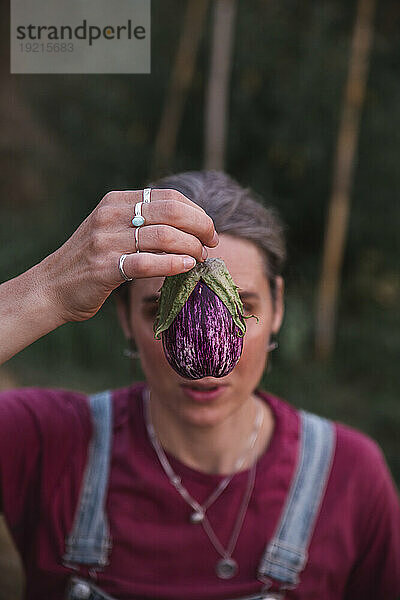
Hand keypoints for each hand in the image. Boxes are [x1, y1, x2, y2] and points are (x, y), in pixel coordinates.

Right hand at [39, 189, 218, 322]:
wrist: (51, 288)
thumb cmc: (89, 262)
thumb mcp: (111, 230)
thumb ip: (141, 223)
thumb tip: (188, 227)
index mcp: (115, 202)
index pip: (168, 197)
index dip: (197, 212)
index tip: (209, 230)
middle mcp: (110, 215)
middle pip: (171, 212)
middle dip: (201, 227)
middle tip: (211, 244)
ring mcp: (106, 241)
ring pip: (164, 236)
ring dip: (191, 248)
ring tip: (200, 259)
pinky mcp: (104, 267)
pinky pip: (148, 262)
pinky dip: (173, 264)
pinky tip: (186, 267)